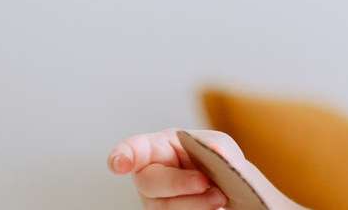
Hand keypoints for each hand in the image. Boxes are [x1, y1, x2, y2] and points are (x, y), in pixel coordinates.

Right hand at [108, 128, 301, 209]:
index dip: (122, 157)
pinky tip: (217, 206)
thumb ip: (216, 147)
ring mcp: (154, 202)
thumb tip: (215, 152)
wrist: (226, 186)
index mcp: (154, 149)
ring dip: (197, 202)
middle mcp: (148, 177)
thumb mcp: (216, 144)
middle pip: (151, 183)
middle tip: (205, 181)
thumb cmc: (211, 159)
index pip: (131, 150)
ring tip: (220, 196)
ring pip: (166, 207)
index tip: (121, 165)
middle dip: (180, 183)